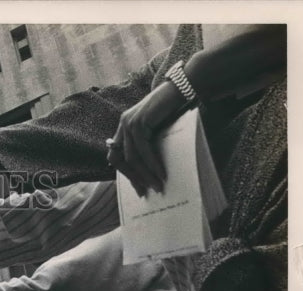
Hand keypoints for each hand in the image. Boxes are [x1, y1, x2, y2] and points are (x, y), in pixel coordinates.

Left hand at [106, 80, 184, 195]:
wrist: (185, 87)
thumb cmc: (176, 109)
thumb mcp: (158, 130)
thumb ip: (149, 144)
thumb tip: (150, 172)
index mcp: (125, 127)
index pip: (116, 155)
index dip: (124, 173)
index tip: (137, 187)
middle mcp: (123, 124)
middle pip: (118, 159)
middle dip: (132, 177)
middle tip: (144, 192)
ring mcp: (129, 122)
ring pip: (132, 158)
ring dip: (145, 174)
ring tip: (157, 186)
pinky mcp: (139, 122)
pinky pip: (143, 151)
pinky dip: (152, 165)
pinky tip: (161, 174)